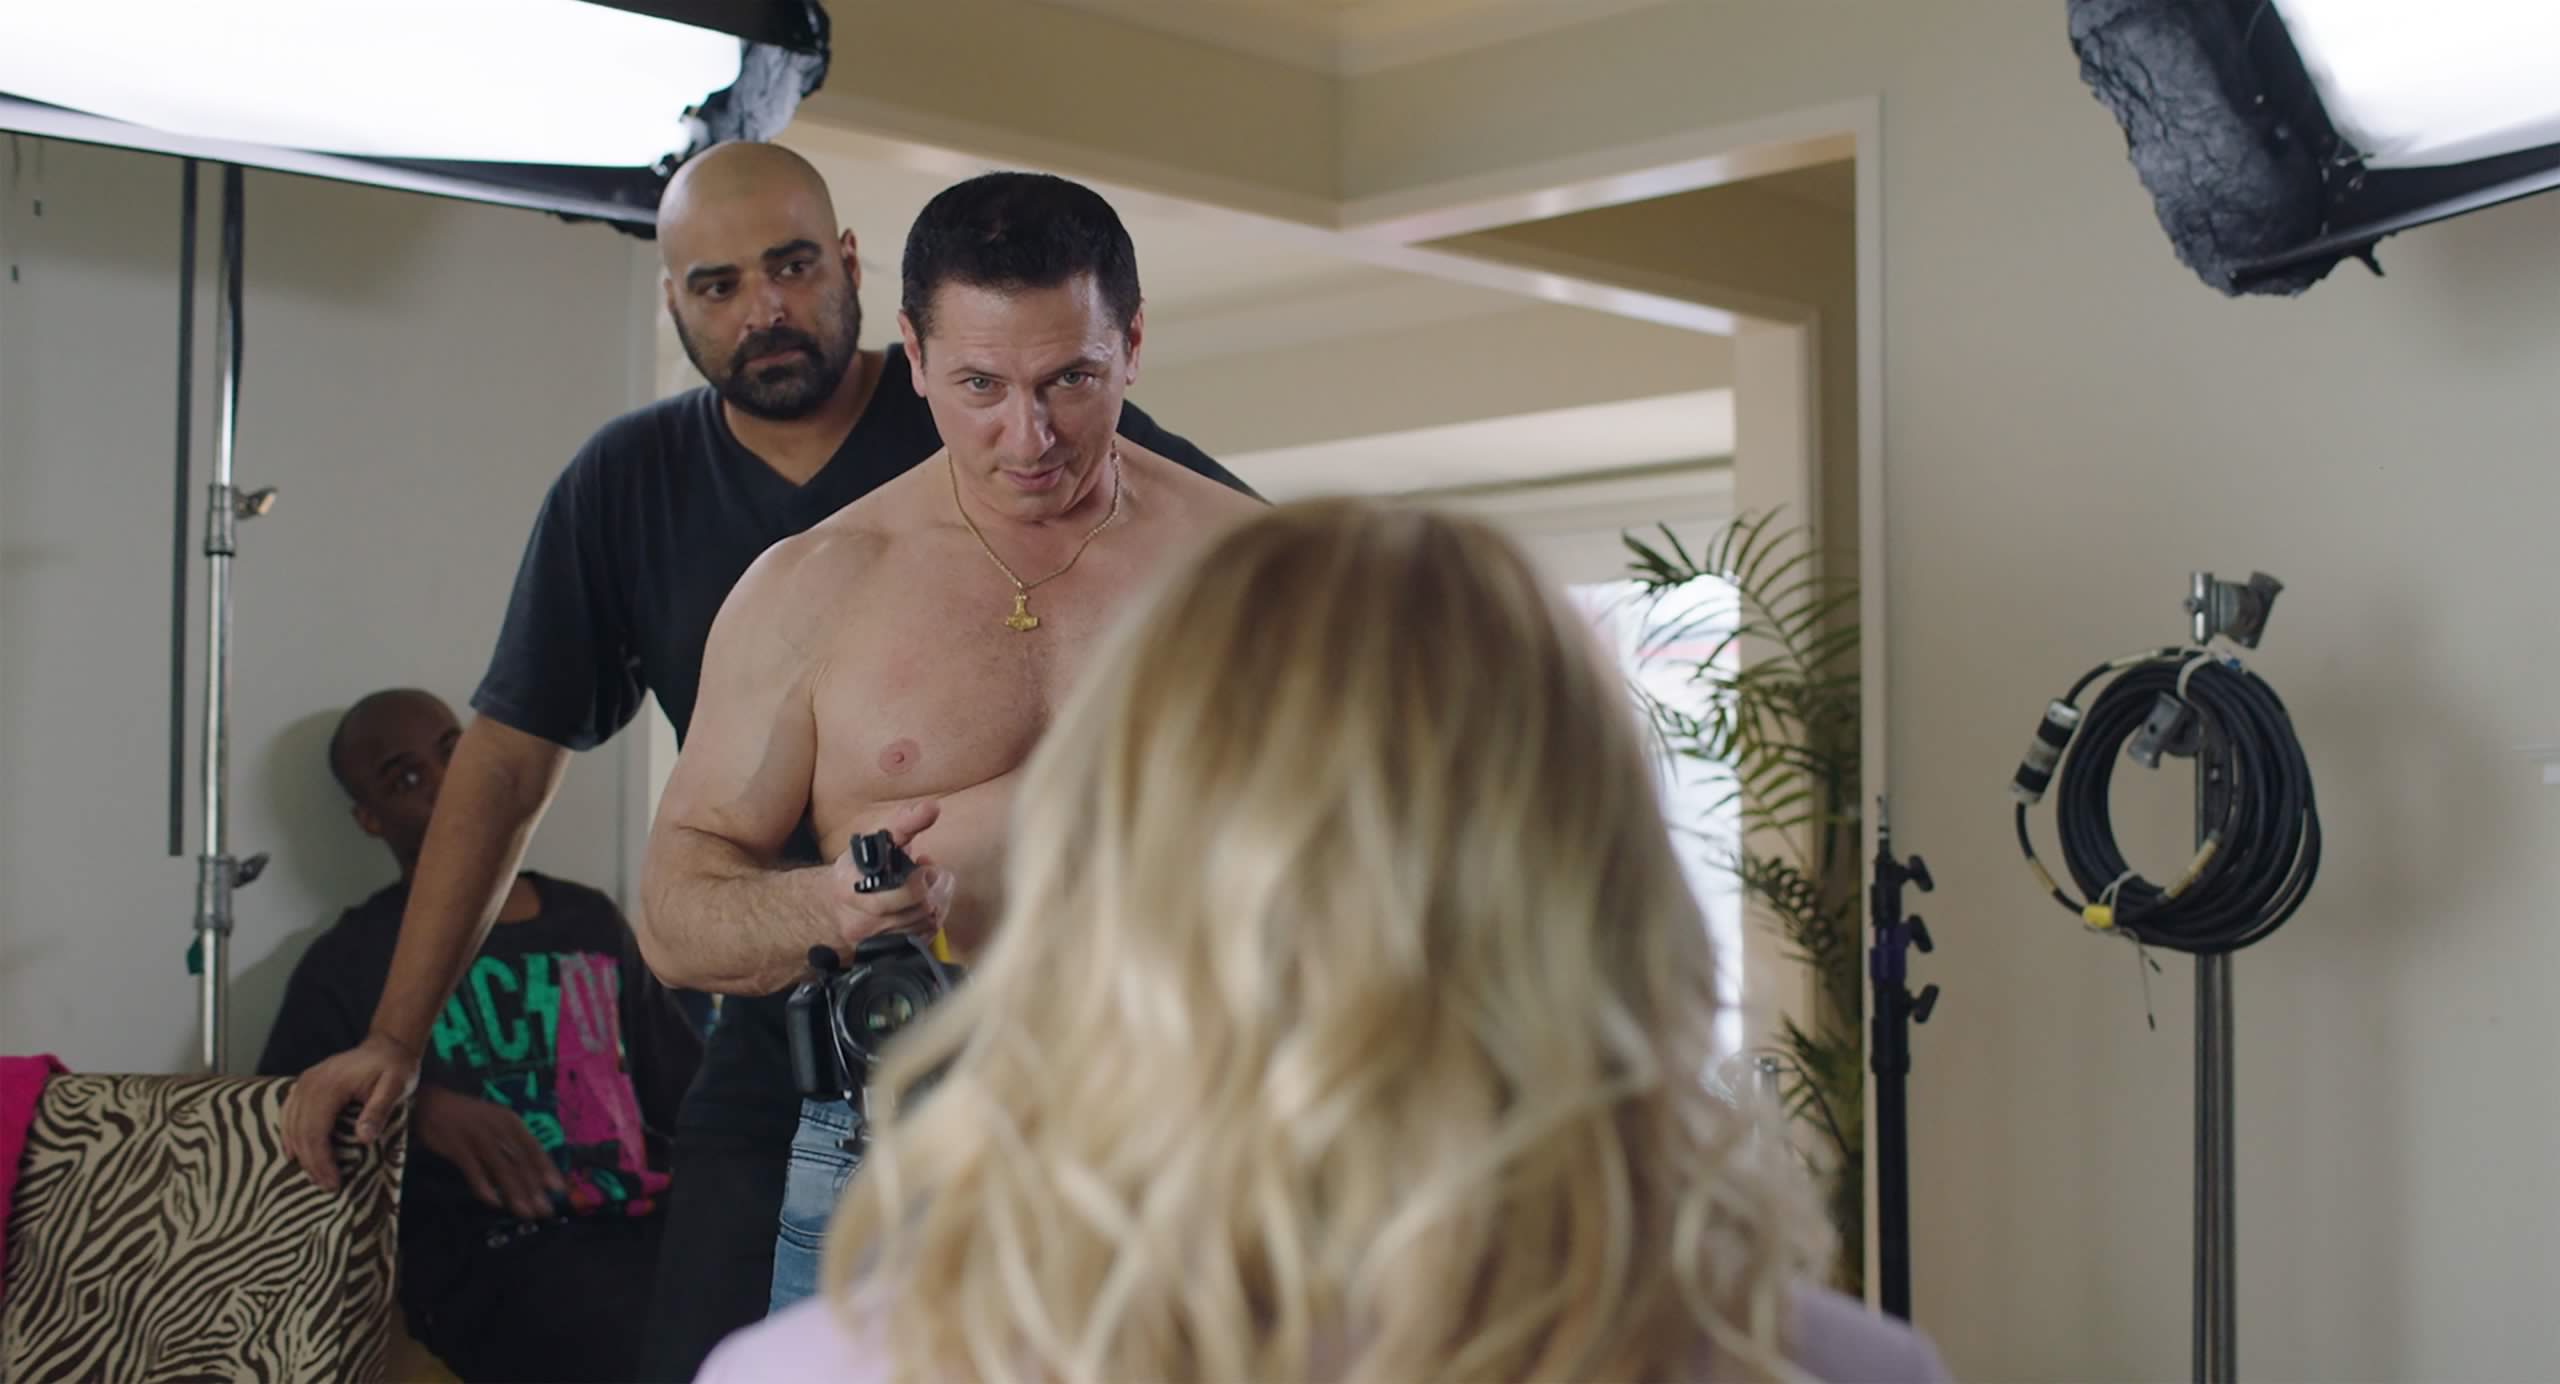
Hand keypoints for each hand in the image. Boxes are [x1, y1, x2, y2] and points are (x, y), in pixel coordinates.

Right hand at [281, 1032, 421, 1189]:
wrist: (388, 1045)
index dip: (321, 1160)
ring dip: (300, 1154)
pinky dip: (289, 1136)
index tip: (333, 1183)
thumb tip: (364, 1138)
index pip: (316, 1131)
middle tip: (327, 1187)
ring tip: (315, 1176)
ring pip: (291, 1125)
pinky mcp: (304, 1085)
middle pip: (300, 1132)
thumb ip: (379, 1110)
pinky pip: (289, 1113)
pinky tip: (294, 1153)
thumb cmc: (395, 1068)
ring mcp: (304, 1082)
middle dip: (311, 1163)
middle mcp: (310, 1083)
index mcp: (330, 1085)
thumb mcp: (396, 1087)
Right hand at [413, 1086, 567, 1220]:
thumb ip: (511, 1145)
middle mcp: (499, 1128)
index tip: (559, 1189)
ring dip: (515, 1192)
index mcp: (511, 1122)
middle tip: (545, 1210)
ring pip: (502, 1168)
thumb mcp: (496, 1125)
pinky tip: (493, 1203)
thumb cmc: (469, 1119)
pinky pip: (474, 1170)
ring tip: (525, 1212)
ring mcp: (478, 1137)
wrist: (433, 1104)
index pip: (534, 1147)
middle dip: (534, 1188)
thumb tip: (531, 1174)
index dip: (547, 1169)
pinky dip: (484, 1186)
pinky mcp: (457, 1146)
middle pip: (520, 1161)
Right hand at [827, 800, 956, 952]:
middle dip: (935, 888)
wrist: (834, 905)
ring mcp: (872, 938)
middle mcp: (858, 918)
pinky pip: (923, 937)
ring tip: (931, 885)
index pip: (896, 893)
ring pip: (924, 923)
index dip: (920, 881)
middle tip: (935, 873)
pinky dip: (933, 918)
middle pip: (918, 909)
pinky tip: (927, 904)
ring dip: (938, 901)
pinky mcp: (883, 950)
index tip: (926, 864)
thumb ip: (904, 823)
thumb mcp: (876, 840)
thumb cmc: (860, 867)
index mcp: (850, 887)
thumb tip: (932, 808)